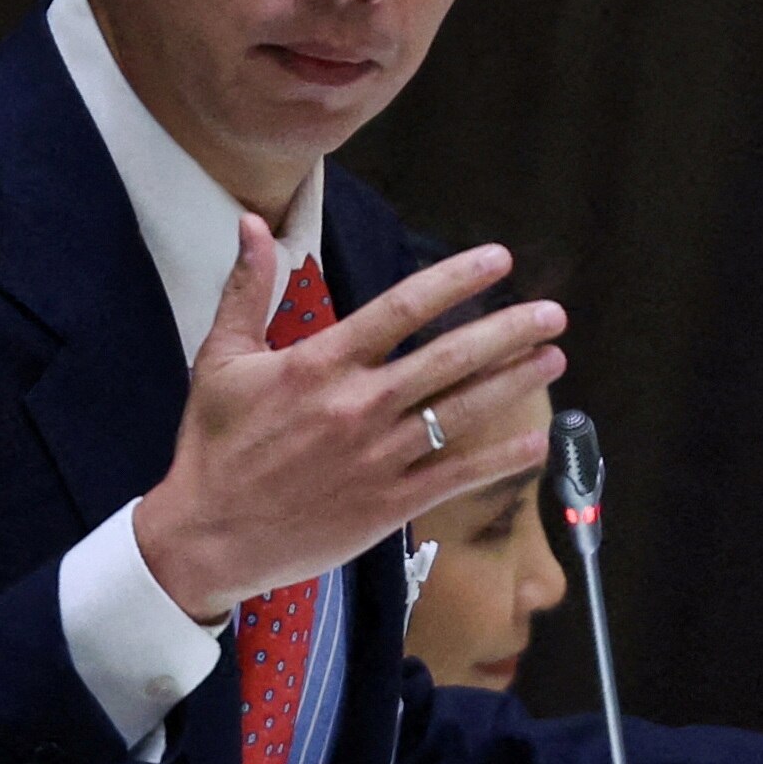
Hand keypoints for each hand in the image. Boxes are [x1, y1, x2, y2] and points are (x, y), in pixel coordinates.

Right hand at [135, 216, 565, 620]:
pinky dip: (499, 460)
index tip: (498, 260)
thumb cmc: (214, 447)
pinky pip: (455, 475)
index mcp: (319, 364)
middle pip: (448, 358)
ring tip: (555, 359)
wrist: (207, 538)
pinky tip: (536, 443)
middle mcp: (356, 406)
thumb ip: (247, 289)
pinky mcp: (387, 504)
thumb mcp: (221, 360)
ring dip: (513, 384)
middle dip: (507, 331)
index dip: (455, 280)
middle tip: (552, 313)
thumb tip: (252, 225)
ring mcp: (376, 457)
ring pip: (460, 412)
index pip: (401, 309)